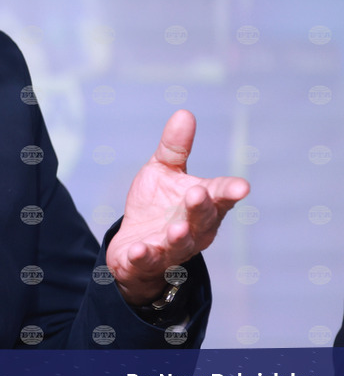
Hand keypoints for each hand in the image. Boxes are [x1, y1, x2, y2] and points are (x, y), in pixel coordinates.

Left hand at [107, 110, 250, 305]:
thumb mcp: (162, 172)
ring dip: (178, 237)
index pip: (220, 195)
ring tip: (176, 229)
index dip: (230, 191)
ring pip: (180, 244)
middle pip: (202, 219)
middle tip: (197, 193)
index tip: (242, 186)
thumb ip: (174, 148)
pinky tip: (140, 249)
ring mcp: (172, 248)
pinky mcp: (148, 262)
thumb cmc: (157, 206)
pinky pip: (149, 261)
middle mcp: (194, 228)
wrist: (134, 246)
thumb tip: (184, 113)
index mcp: (203, 203)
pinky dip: (145, 256)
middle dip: (200, 207)